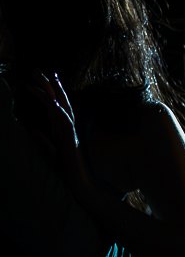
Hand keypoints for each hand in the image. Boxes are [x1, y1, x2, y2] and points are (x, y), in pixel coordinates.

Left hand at [25, 71, 91, 193]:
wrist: (80, 187)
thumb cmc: (66, 172)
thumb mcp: (50, 154)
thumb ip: (43, 142)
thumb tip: (32, 131)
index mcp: (62, 130)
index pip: (57, 105)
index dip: (51, 90)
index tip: (45, 76)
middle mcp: (67, 128)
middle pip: (59, 101)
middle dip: (48, 84)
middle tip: (36, 69)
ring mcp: (70, 133)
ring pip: (61, 108)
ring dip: (51, 92)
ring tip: (39, 79)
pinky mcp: (70, 141)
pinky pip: (65, 123)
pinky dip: (59, 111)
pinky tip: (51, 101)